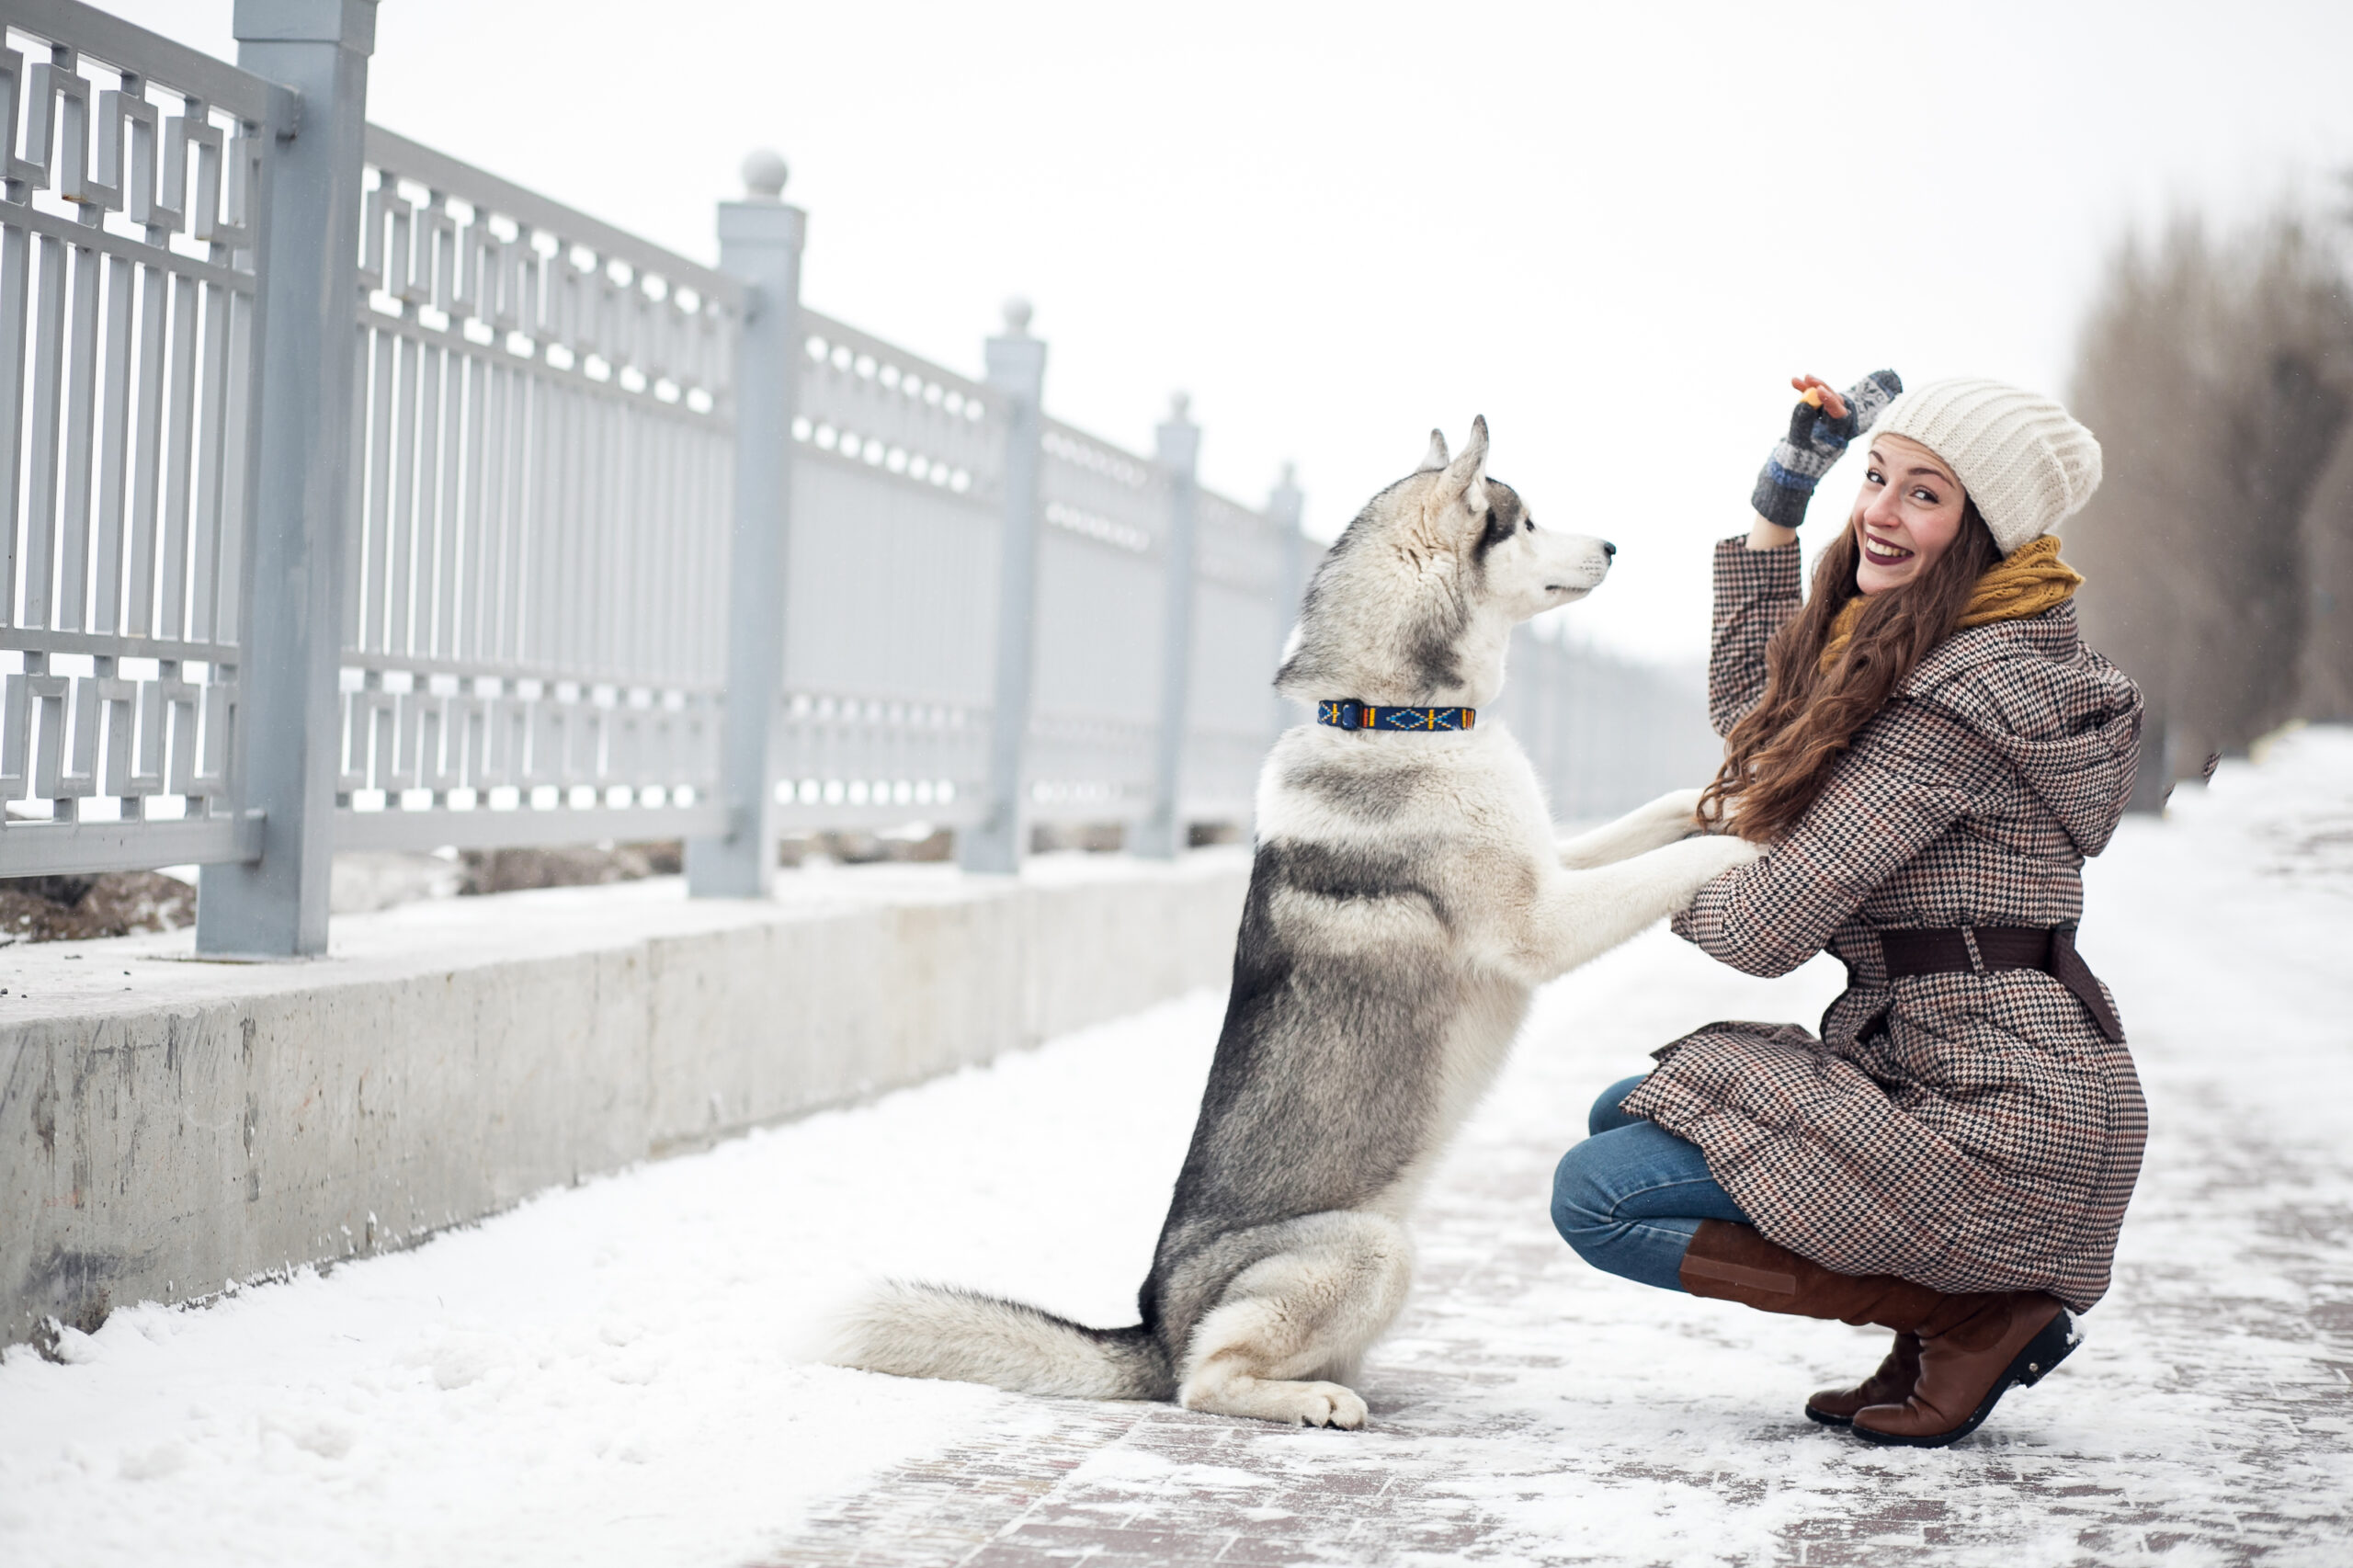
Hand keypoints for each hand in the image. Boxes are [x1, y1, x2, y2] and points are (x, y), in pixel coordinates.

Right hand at [1749, 368, 1901, 528]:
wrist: (1784, 482)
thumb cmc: (1792, 469)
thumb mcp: (1796, 447)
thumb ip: (1801, 424)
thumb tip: (1805, 400)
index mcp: (1837, 441)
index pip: (1841, 416)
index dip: (1832, 401)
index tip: (1819, 390)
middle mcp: (1834, 433)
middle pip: (1835, 405)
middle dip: (1822, 390)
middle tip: (1808, 379)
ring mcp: (1823, 428)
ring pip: (1822, 403)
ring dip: (1811, 390)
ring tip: (1797, 379)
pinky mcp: (1813, 425)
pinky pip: (1812, 407)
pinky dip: (1804, 396)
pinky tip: (1795, 384)